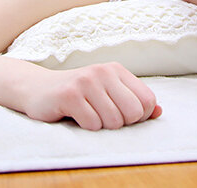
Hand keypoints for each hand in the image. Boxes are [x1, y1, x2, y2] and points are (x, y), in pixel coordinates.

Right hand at [23, 63, 160, 129]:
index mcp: (116, 70)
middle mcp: (103, 72)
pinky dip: (86, 127)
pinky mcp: (69, 95)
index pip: (147, 100)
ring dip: (101, 126)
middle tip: (103, 117)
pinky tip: (76, 116)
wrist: (37, 89)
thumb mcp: (107, 93)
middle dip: (121, 123)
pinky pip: (93, 124)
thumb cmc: (78, 94)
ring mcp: (86, 82)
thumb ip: (134, 101)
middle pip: (133, 112)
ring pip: (113, 121)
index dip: (138, 116)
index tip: (120, 114)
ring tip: (88, 114)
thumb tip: (159, 111)